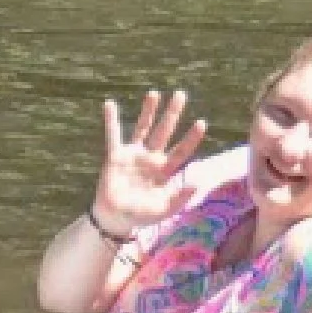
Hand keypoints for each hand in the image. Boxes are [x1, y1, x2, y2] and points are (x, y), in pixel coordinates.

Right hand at [92, 90, 207, 235]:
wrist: (116, 219)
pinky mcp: (116, 156)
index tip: (201, 123)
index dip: (191, 138)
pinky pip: (113, 135)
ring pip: (143, 128)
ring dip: (148, 111)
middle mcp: (151, 158)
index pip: (181, 150)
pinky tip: (110, 104)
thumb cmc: (141, 216)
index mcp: (165, 170)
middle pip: (164, 131)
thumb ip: (180, 198)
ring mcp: (133, 155)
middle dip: (172, 114)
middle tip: (181, 94)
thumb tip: (197, 183)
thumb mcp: (163, 209)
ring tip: (154, 94)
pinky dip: (111, 120)